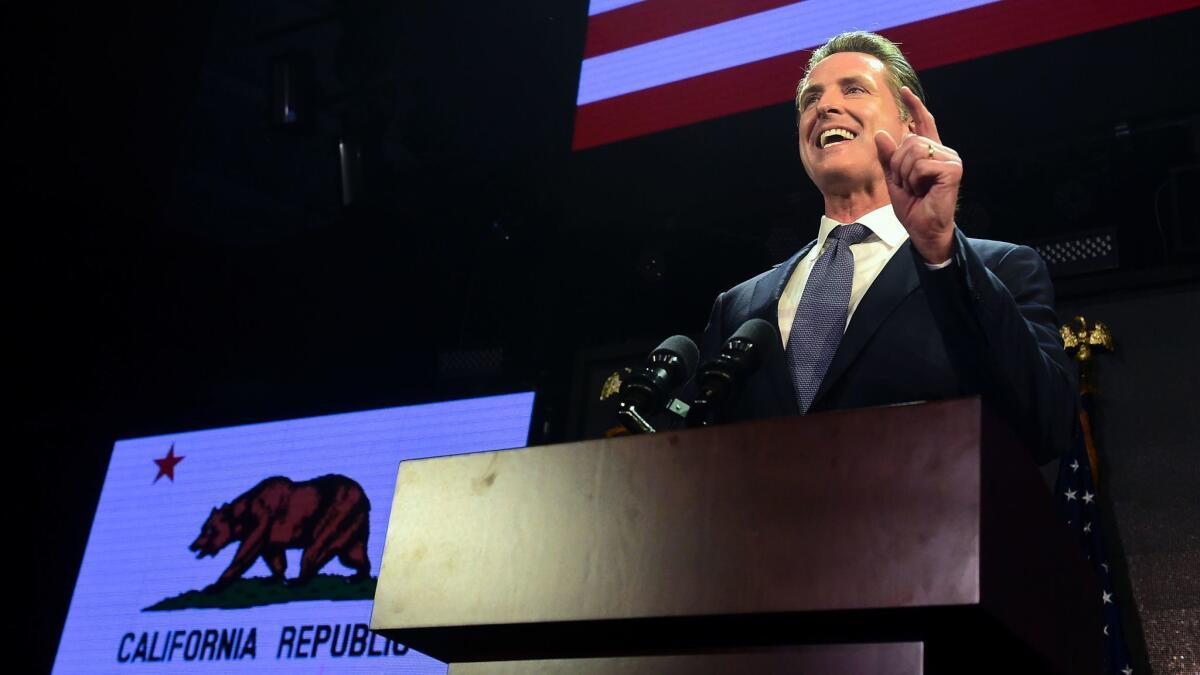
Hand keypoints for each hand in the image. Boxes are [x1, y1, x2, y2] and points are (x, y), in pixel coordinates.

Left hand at [874, 87, 961, 263]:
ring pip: (914, 150)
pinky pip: (921, 164)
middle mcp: (943, 151)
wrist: (923, 229)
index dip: (914, 106)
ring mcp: (951, 159)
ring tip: (915, 188)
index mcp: (930, 152)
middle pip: (910, 140)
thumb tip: (881, 133)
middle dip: (898, 164)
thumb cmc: (912, 207)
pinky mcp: (953, 169)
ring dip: (905, 173)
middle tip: (906, 184)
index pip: (923, 123)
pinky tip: (923, 190)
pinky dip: (914, 179)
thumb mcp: (893, 179)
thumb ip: (888, 158)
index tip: (904, 90)